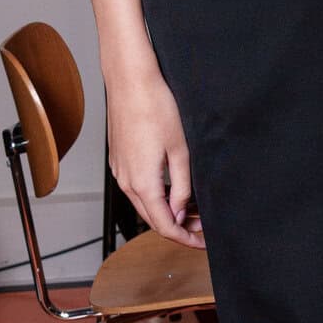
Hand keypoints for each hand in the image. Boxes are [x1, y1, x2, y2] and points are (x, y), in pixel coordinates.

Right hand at [106, 63, 204, 246]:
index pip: (164, 225)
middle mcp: (126, 181)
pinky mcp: (119, 160)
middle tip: (203, 227)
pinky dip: (156, 197)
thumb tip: (180, 212)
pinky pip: (136, 188)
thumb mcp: (180, 150)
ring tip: (193, 210)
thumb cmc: (156, 107)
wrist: (130, 80)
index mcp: (142, 183)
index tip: (202, 242)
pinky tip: (173, 191)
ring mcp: (119, 170)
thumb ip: (181, 186)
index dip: (184, 238)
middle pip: (152, 219)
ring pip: (144, 204)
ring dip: (167, 212)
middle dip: (178, 227)